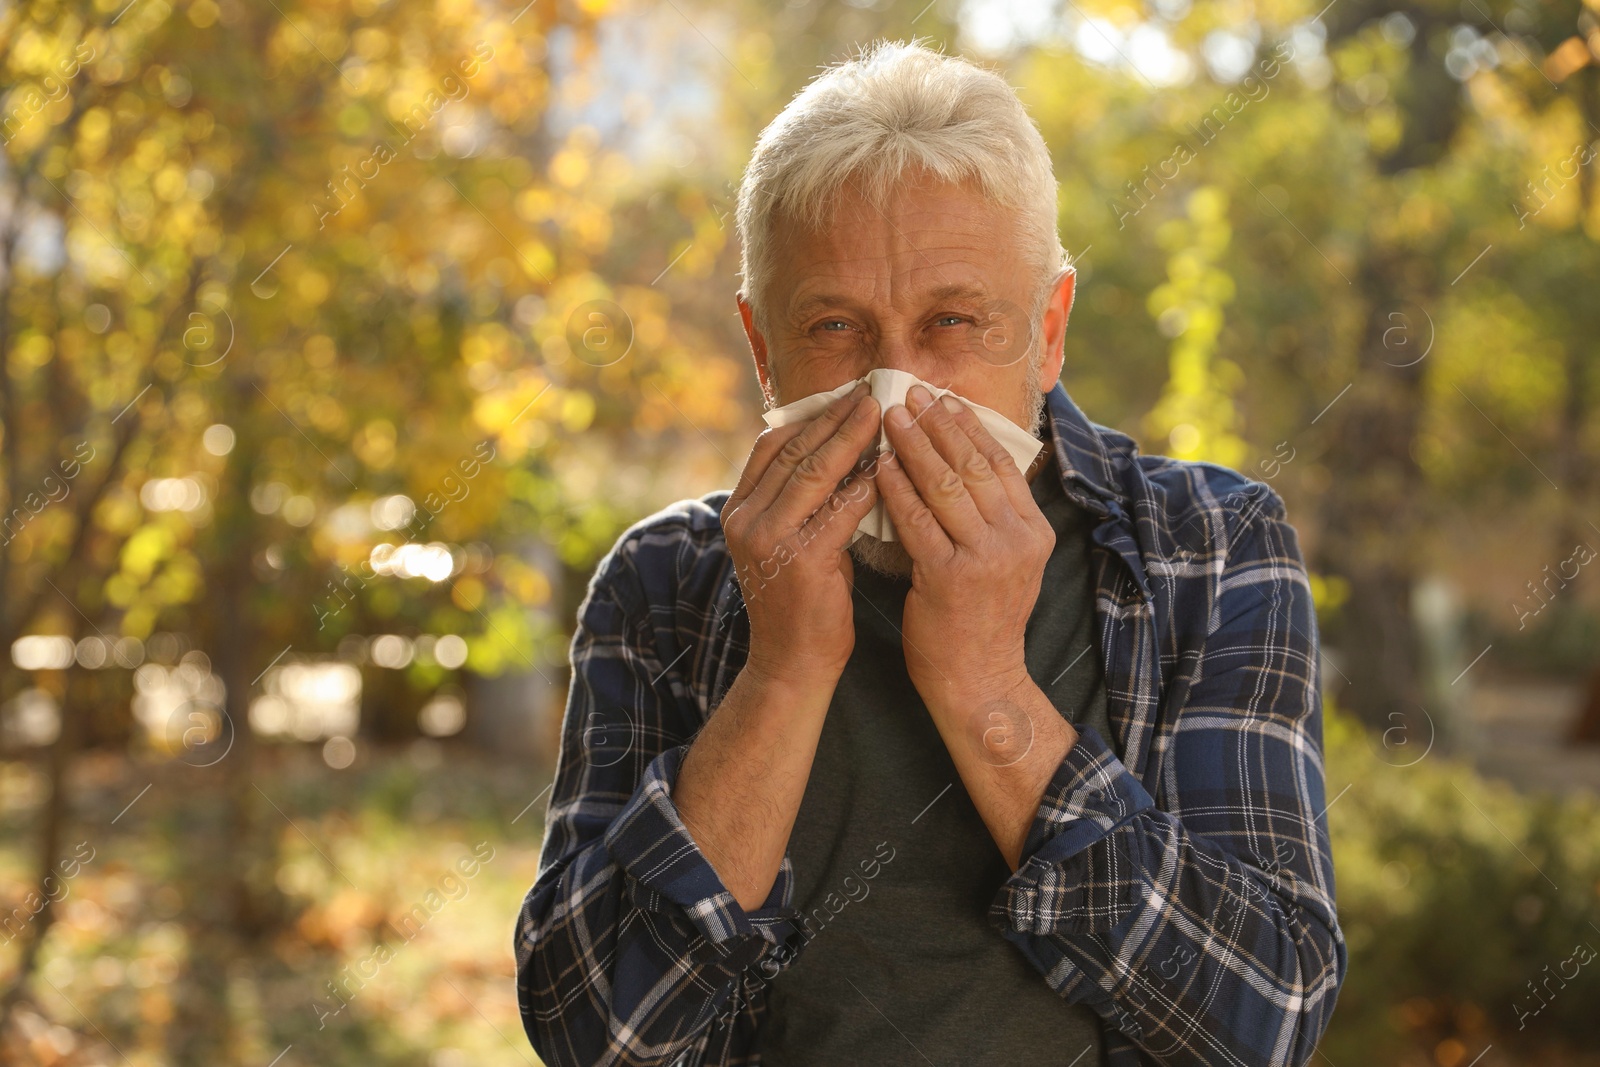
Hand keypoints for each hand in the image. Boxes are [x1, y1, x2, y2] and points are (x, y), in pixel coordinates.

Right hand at [721, 382, 882, 688]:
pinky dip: (865, 484)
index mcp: (739, 510)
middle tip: (871, 391)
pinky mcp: (800, 561)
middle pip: (793, 451)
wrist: (793, 665)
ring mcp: (767, 540)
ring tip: (883, 414)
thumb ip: (804, 500)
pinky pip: (838, 509)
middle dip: (835, 417)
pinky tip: (890, 467)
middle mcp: (744, 520)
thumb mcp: (792, 541)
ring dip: (852, 439)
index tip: (846, 394)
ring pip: (813, 472)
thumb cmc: (802, 602)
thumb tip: (842, 450)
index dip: (810, 416)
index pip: (772, 445)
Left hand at [876, 384, 1053, 710]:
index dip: (969, 427)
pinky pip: (916, 521)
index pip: (1000, 463)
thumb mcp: (1008, 563)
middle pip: (972, 465)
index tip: (943, 398)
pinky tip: (877, 466)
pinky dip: (895, 488)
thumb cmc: (982, 619)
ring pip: (945, 485)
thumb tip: (967, 461)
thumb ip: (995, 517)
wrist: (978, 681)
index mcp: (1034, 531)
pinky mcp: (949, 577)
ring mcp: (986, 559)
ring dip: (913, 445)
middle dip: (938, 424)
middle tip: (909, 392)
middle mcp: (1017, 540)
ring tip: (889, 417)